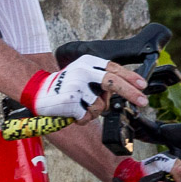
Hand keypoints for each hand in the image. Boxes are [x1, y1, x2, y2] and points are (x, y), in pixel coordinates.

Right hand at [24, 56, 146, 120]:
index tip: (143, 85)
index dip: (130, 77)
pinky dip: (82, 119)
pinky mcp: (71, 101)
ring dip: (93, 112)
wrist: (37, 91)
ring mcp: (76, 86)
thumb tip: (124, 90)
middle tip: (144, 102)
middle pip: (113, 83)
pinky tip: (73, 113)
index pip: (114, 68)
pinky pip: (87, 117)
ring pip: (100, 106)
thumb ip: (100, 78)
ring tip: (81, 106)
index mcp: (88, 62)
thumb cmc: (63, 85)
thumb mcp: (82, 73)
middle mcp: (83, 72)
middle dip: (131, 93)